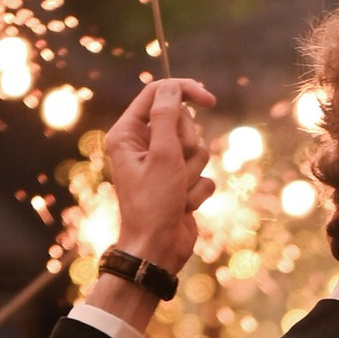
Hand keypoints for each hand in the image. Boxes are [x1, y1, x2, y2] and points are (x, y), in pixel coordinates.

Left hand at [103, 75, 217, 273]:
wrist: (157, 249)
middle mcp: (145, 145)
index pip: (158, 93)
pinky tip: (182, 207)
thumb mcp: (162, 154)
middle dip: (188, 145)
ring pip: (198, 150)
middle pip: (183, 122)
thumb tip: (172, 88)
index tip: (209, 99)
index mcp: (129, 133)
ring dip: (192, 173)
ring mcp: (164, 165)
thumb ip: (167, 116)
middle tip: (176, 167)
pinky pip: (203, 175)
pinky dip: (197, 191)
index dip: (185, 92)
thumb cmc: (153, 203)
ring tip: (176, 192)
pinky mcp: (180, 183)